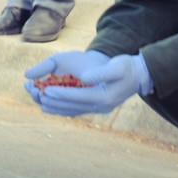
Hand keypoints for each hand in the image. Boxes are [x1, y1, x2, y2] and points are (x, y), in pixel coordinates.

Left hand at [34, 53, 153, 116]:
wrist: (138, 76)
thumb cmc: (127, 68)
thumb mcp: (117, 66)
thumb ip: (100, 73)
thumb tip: (83, 78)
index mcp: (105, 97)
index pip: (78, 97)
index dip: (62, 94)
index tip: (47, 90)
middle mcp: (101, 106)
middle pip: (73, 107)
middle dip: (55, 101)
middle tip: (38, 95)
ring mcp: (99, 108)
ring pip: (73, 111)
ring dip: (57, 107)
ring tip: (40, 102)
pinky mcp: (97, 107)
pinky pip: (77, 110)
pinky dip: (64, 108)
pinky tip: (53, 105)